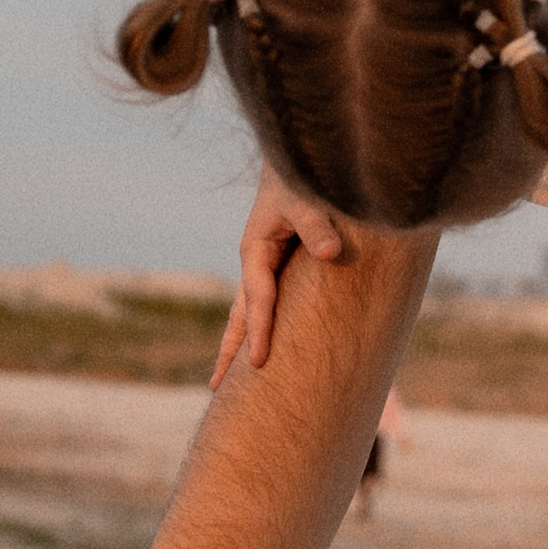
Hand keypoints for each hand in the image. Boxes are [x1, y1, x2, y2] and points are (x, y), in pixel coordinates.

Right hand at [212, 168, 346, 384]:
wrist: (300, 159)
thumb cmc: (302, 177)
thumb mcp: (308, 199)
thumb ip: (318, 226)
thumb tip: (332, 254)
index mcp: (256, 251)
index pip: (258, 300)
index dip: (260, 331)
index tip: (257, 363)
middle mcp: (256, 262)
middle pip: (240, 315)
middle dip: (229, 350)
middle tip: (215, 389)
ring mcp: (266, 265)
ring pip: (251, 311)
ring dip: (242, 342)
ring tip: (228, 380)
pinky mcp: (281, 265)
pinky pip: (271, 302)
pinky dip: (265, 325)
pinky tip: (267, 344)